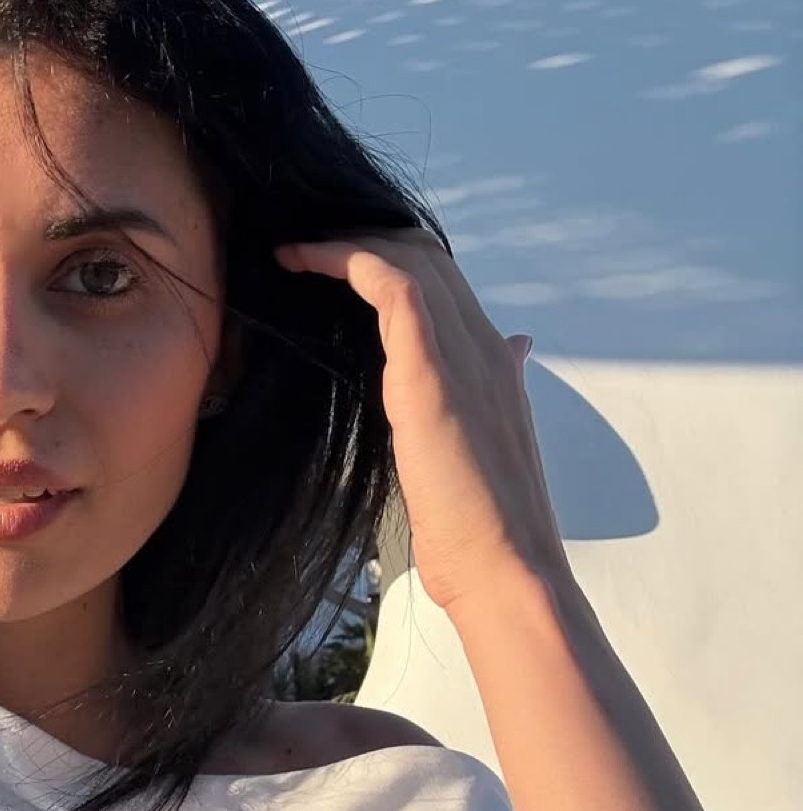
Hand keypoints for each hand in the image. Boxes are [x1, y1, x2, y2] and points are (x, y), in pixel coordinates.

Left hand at [274, 230, 570, 615]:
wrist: (507, 570)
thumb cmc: (485, 528)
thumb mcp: (488, 444)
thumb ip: (493, 389)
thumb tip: (517, 347)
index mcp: (495, 363)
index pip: (445, 283)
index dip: (390, 261)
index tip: (334, 268)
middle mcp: (484, 347)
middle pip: (426, 257)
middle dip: (364, 240)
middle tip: (305, 252)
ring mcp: (462, 356)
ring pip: (409, 259)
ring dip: (346, 243)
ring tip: (294, 251)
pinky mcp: (430, 376)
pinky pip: (394, 288)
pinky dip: (346, 260)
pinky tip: (303, 260)